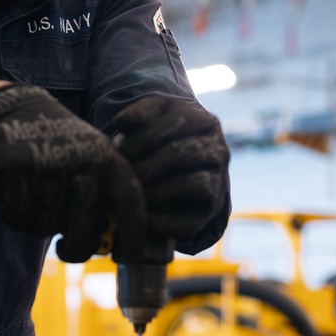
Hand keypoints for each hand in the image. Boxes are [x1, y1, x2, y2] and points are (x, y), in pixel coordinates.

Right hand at [0, 84, 144, 262]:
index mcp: (109, 159)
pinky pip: (21, 217)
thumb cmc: (56, 145)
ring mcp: (53, 165)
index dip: (134, 236)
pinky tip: (16, 195)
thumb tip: (112, 244)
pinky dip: (15, 215)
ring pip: (49, 227)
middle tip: (66, 248)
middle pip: (87, 231)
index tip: (124, 258)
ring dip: (40, 225)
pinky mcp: (19, 168)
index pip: (132, 204)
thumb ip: (105, 196)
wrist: (13, 108)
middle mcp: (86, 161)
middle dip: (75, 247)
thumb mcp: (91, 159)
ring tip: (36, 200)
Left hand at [112, 95, 229, 240]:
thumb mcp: (153, 119)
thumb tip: (123, 122)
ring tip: (131, 193)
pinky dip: (162, 221)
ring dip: (154, 191)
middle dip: (145, 165)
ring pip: (190, 183)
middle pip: (181, 153)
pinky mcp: (212, 211)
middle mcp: (219, 150)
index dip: (143, 137)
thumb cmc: (160, 138)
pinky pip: (190, 219)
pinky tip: (140, 217)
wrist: (181, 169)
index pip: (177, 123)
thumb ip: (140, 113)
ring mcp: (219, 181)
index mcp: (204, 121)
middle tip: (120, 175)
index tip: (116, 149)